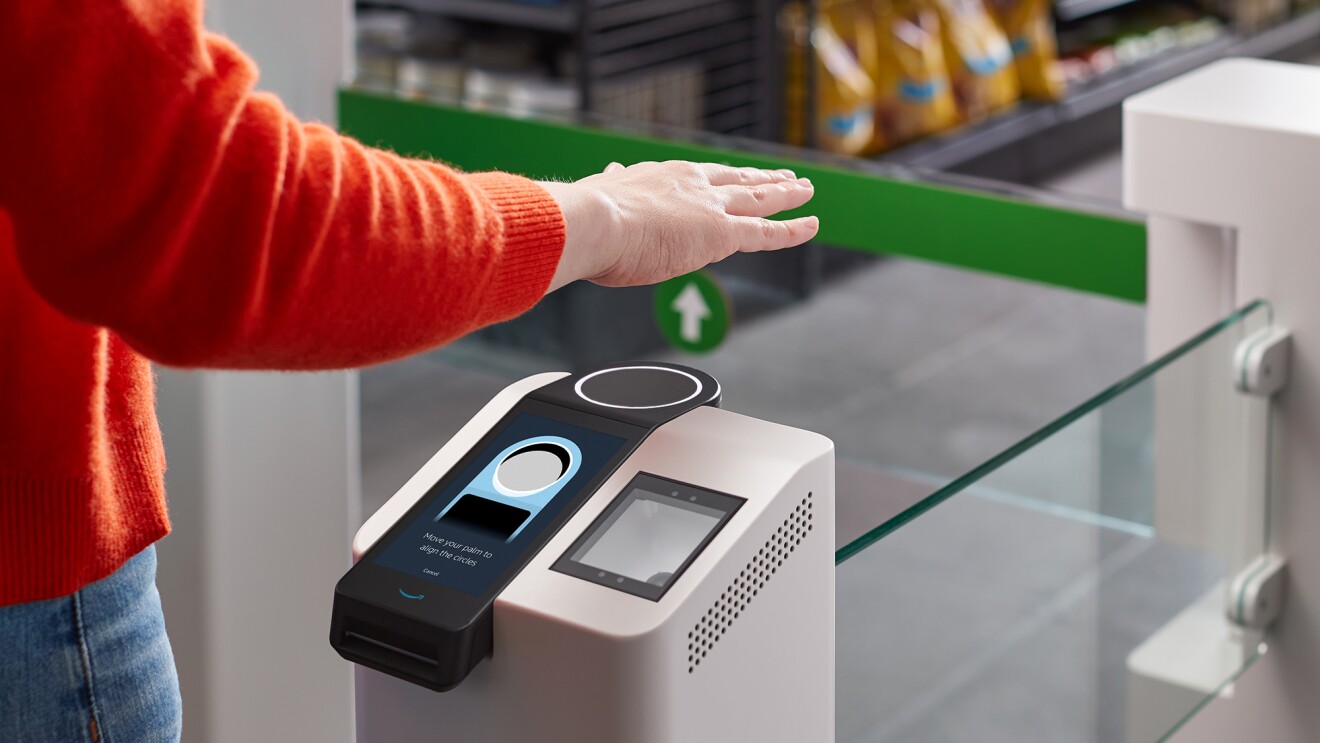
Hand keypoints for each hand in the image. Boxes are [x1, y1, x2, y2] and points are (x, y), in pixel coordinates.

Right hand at [539, 161, 817, 291]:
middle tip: (784, 175)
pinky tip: (812, 224)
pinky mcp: (722, 233)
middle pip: (737, 179)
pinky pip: (767, 231)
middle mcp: (691, 185)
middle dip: (761, 177)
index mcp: (660, 178)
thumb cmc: (586, 221)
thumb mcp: (600, 197)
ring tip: (807, 189)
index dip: (718, 179)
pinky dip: (792, 228)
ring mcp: (710, 207)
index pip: (698, 178)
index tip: (728, 175)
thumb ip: (610, 187)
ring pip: (759, 198)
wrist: (593, 222)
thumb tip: (605, 175)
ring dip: (786, 193)